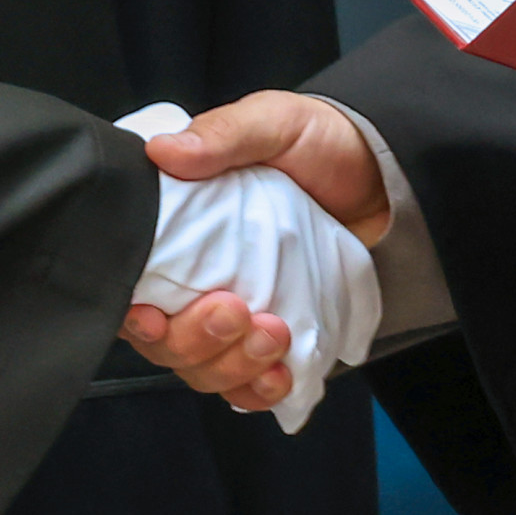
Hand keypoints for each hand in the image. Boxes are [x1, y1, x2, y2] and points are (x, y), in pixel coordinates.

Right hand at [121, 94, 390, 415]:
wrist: (383, 175)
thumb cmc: (318, 143)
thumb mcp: (272, 122)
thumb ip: (222, 135)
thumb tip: (163, 151)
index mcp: (177, 230)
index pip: (132, 288)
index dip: (133, 315)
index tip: (152, 316)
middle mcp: (195, 280)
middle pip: (165, 342)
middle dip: (195, 341)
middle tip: (237, 312)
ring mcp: (234, 315)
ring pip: (204, 370)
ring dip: (232, 367)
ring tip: (274, 335)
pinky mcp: (272, 337)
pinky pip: (249, 386)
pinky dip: (259, 391)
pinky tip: (278, 377)